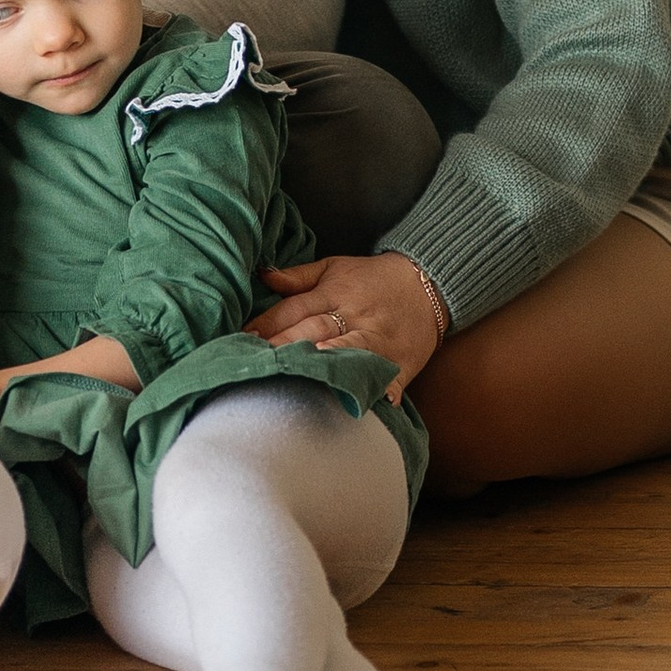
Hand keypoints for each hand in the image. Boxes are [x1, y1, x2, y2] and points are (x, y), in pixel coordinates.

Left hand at [248, 254, 443, 398]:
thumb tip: (262, 276)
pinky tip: (351, 402)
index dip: (266, 324)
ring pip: (344, 352)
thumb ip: (298, 277)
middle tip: (254, 365)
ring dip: (319, 366)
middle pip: (313, 331)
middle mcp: (353, 314)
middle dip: (283, 348)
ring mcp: (377, 339)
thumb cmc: (373, 279)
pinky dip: (370, 390)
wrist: (429, 284)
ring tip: (294, 379)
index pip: (294, 309)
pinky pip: (383, 378)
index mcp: (335, 291)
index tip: (241, 340)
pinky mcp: (398, 361)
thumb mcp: (335, 267)